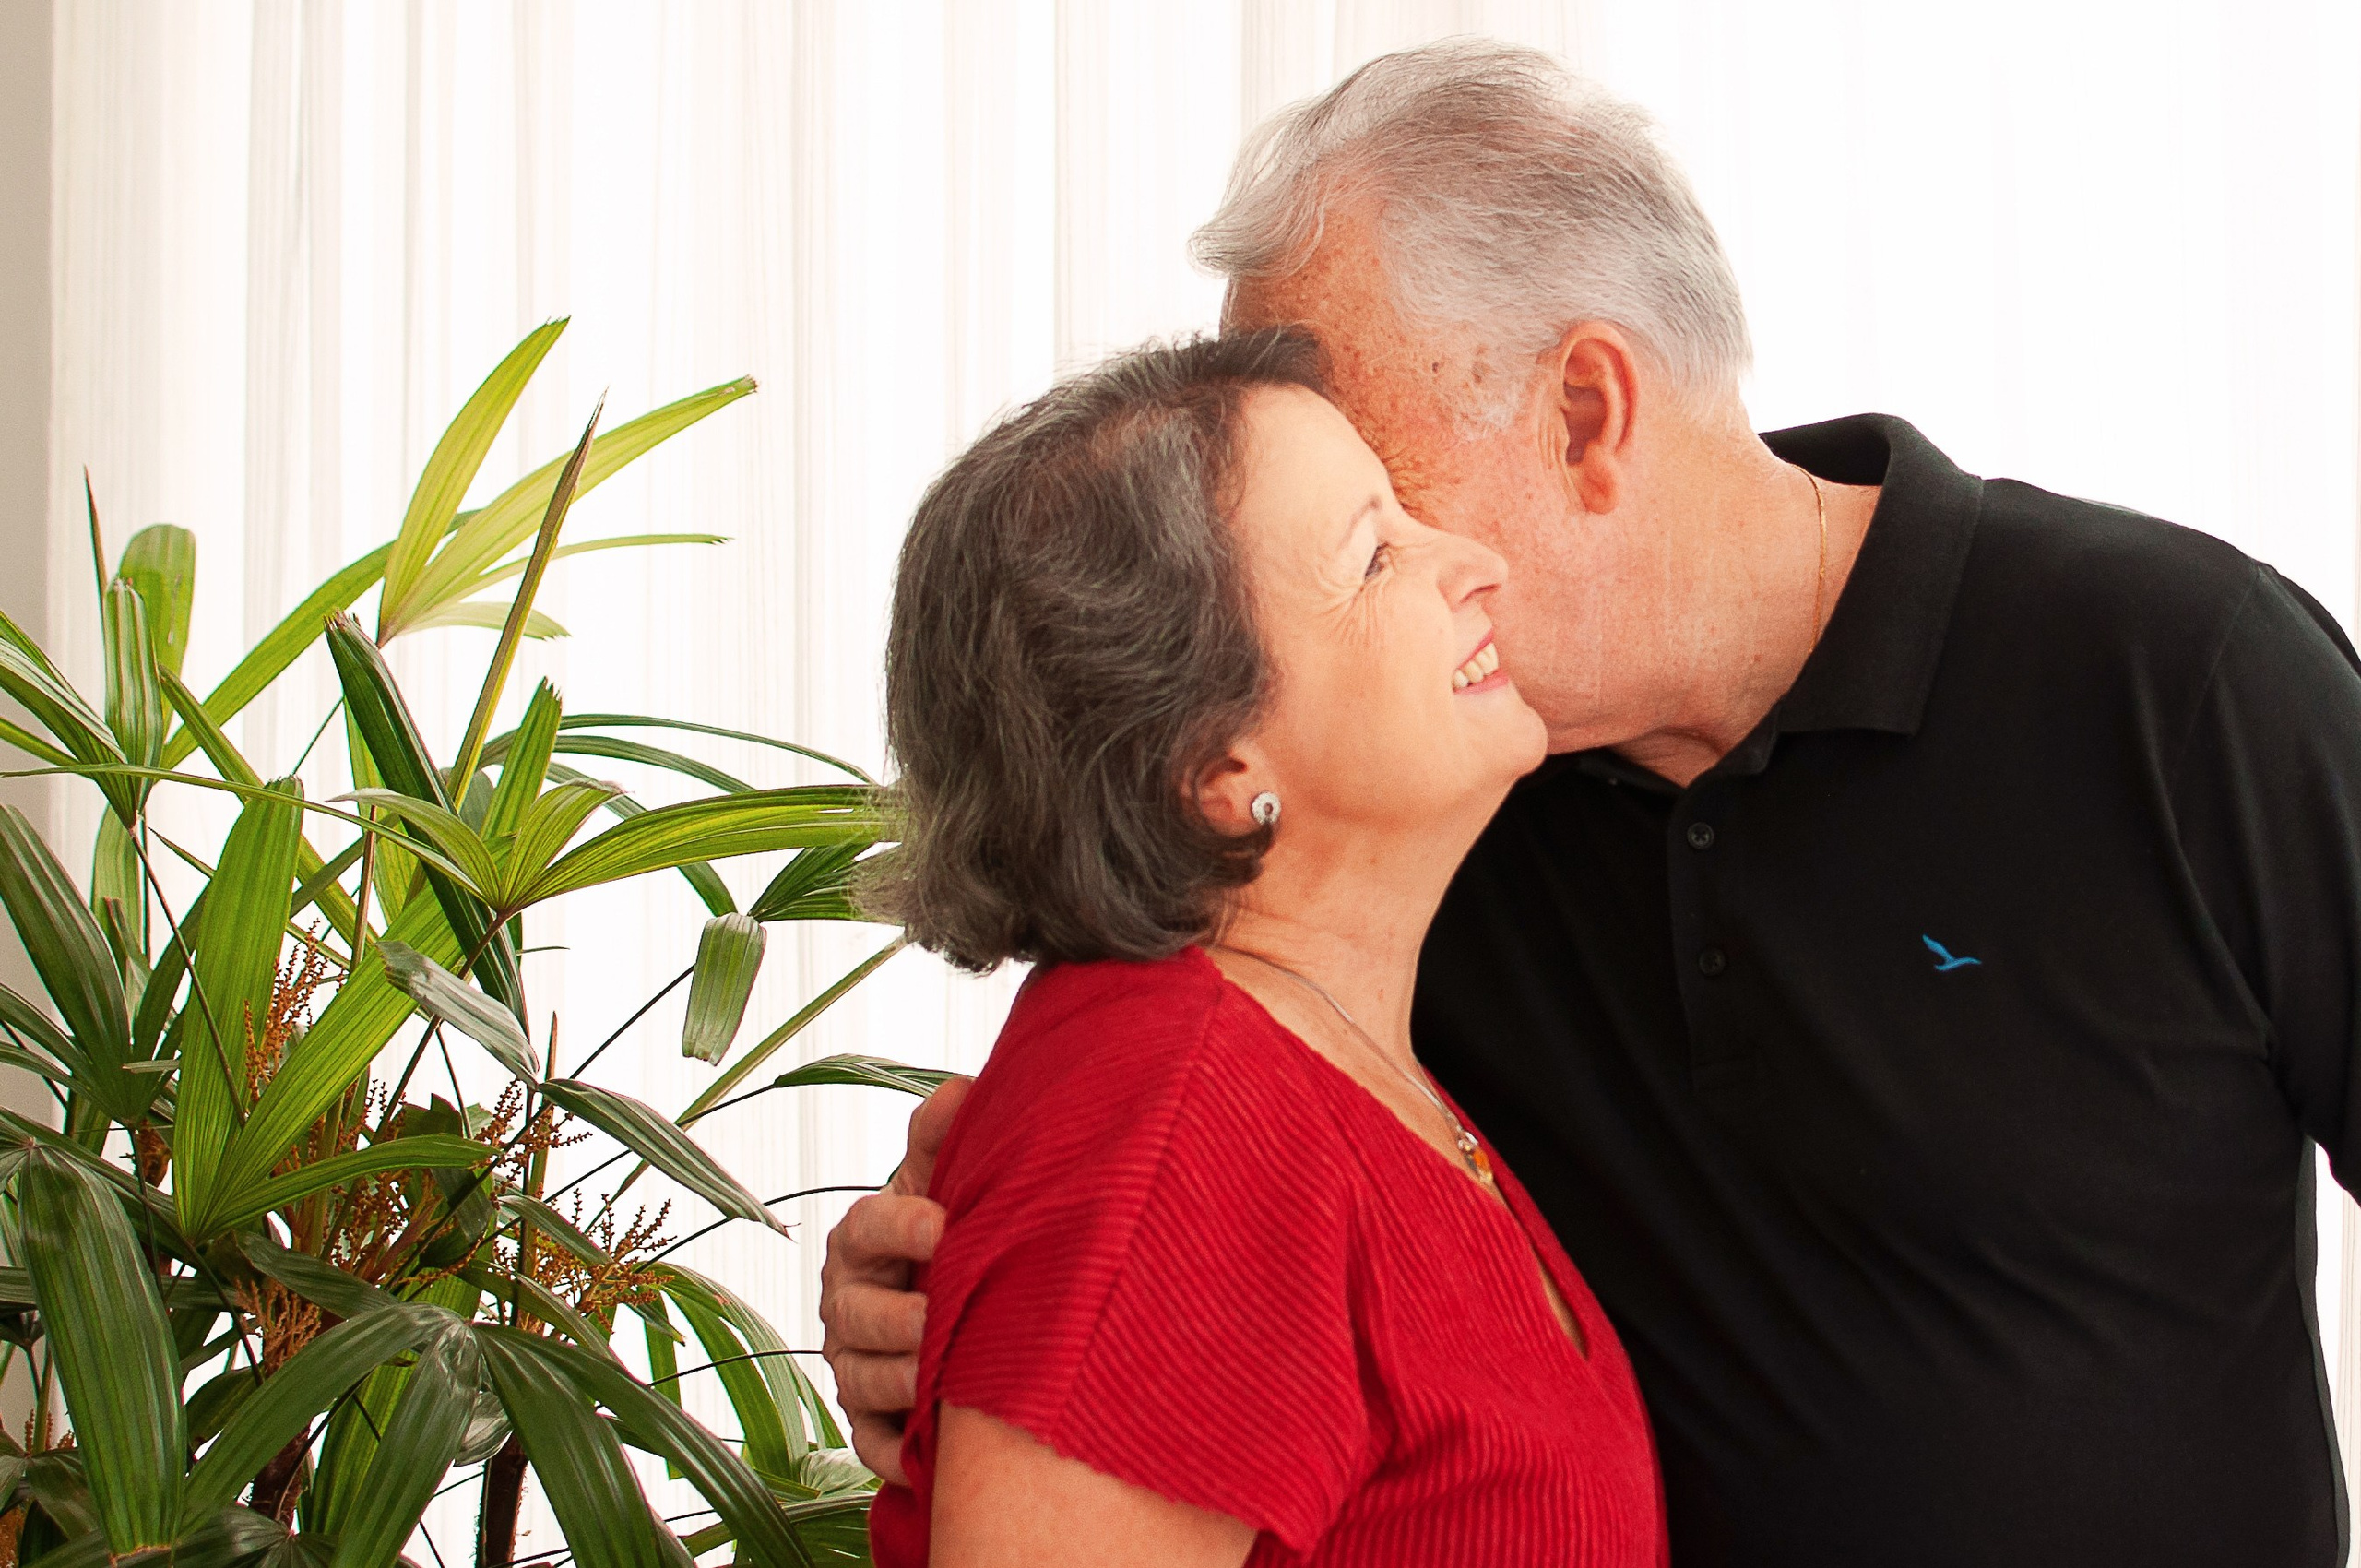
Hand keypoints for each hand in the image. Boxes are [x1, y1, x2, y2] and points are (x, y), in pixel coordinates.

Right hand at [821, 1075, 970, 1482]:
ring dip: (906, 1380)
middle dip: (903, 1318)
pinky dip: (899, 1451)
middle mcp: (845, 1304)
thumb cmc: (954, 1228)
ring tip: (952, 1375)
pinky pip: (872, 1445)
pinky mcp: (870, 1423)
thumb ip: (946, 1138)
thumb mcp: (948, 1180)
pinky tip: (935, 1450)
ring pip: (861, 1381)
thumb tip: (962, 1089)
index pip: (866, 1227)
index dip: (903, 1227)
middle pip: (855, 1316)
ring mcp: (852, 1365)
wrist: (960, 1298)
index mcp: (861, 1238)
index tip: (947, 1226)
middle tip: (948, 1316)